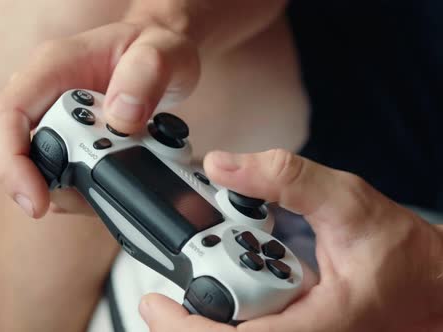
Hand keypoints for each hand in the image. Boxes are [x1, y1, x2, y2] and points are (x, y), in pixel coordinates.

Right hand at [0, 21, 199, 217]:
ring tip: (112, 186)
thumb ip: (146, 75)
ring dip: (73, 189)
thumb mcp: (164, 50)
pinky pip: (61, 171)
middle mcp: (45, 92)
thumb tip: (121, 118)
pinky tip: (110, 183)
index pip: (8, 116)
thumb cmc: (157, 45)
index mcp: (55, 65)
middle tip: (95, 196)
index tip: (36, 201)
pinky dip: (84, 187)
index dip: (11, 163)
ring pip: (40, 168)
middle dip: (51, 185)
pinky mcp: (67, 136)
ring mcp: (53, 116)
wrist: (162, 53)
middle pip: (19, 152)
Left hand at [140, 149, 442, 331]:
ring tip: (195, 281)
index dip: (183, 329)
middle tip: (165, 291)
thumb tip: (223, 165)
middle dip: (185, 318)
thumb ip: (286, 178)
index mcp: (315, 326)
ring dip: (203, 315)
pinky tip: (222, 282)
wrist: (428, 282)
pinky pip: (247, 331)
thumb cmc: (401, 254)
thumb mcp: (347, 201)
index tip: (153, 303)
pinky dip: (223, 310)